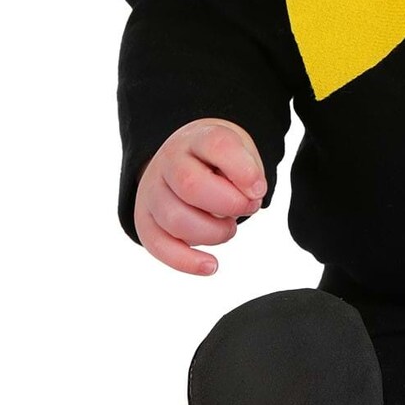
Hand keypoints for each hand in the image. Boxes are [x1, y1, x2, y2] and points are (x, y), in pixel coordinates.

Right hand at [133, 118, 266, 276]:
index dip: (243, 170)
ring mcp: (152, 191)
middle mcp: (168, 162)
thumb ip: (247, 172)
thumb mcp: (239, 154)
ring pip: (175, 219)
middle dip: (229, 205)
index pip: (217, 145)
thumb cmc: (219, 162)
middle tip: (248, 208)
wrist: (184, 160)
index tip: (259, 189)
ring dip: (213, 233)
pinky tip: (211, 266)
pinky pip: (158, 246)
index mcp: (197, 138)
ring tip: (229, 228)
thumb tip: (250, 197)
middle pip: (191, 185)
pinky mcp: (145, 221)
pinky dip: (186, 262)